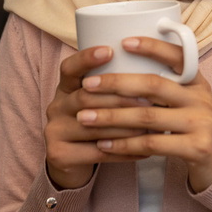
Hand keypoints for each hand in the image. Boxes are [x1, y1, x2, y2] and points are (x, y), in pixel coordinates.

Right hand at [45, 46, 148, 189]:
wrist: (72, 162)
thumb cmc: (96, 123)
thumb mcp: (98, 100)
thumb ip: (115, 85)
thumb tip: (157, 68)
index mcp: (65, 87)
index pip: (70, 67)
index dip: (87, 58)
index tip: (110, 50)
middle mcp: (56, 106)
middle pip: (86, 98)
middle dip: (121, 99)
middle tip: (150, 101)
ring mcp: (54, 131)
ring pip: (93, 127)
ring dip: (126, 127)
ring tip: (153, 127)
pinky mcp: (58, 155)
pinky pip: (97, 153)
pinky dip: (124, 151)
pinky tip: (145, 151)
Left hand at [77, 37, 211, 192]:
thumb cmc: (192, 126)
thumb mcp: (186, 100)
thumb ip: (165, 85)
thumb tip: (123, 63)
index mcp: (197, 81)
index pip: (177, 55)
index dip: (152, 47)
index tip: (123, 42)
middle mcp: (201, 98)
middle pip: (154, 85)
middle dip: (116, 83)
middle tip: (88, 85)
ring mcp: (200, 123)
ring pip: (147, 116)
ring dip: (111, 117)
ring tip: (84, 117)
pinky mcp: (196, 147)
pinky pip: (151, 144)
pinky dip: (123, 144)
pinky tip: (103, 145)